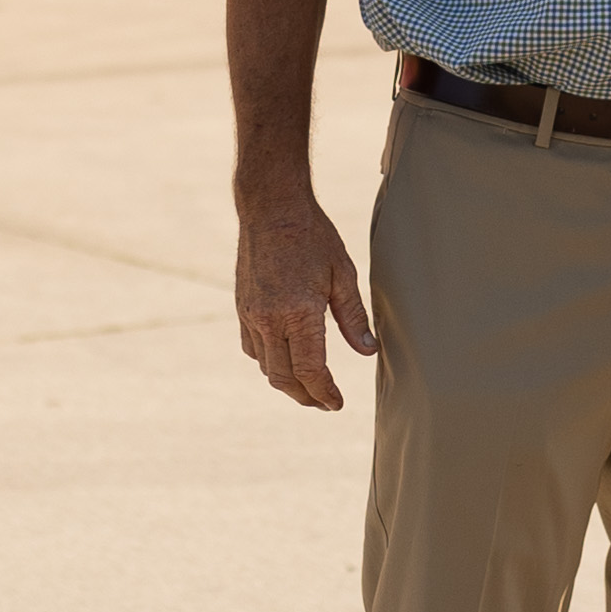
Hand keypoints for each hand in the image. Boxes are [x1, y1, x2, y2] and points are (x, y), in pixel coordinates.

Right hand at [237, 193, 376, 411]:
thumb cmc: (313, 236)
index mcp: (298, 313)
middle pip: (284, 378)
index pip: (310, 371)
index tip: (337, 404)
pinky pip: (252, 347)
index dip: (324, 393)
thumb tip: (368, 351)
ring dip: (286, 382)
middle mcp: (269, 319)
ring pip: (265, 366)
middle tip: (324, 403)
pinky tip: (285, 359)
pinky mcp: (242, 307)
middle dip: (305, 396)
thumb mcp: (343, 274)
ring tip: (307, 387)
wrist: (271, 207)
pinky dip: (269, 361)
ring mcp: (251, 314)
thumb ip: (354, 317)